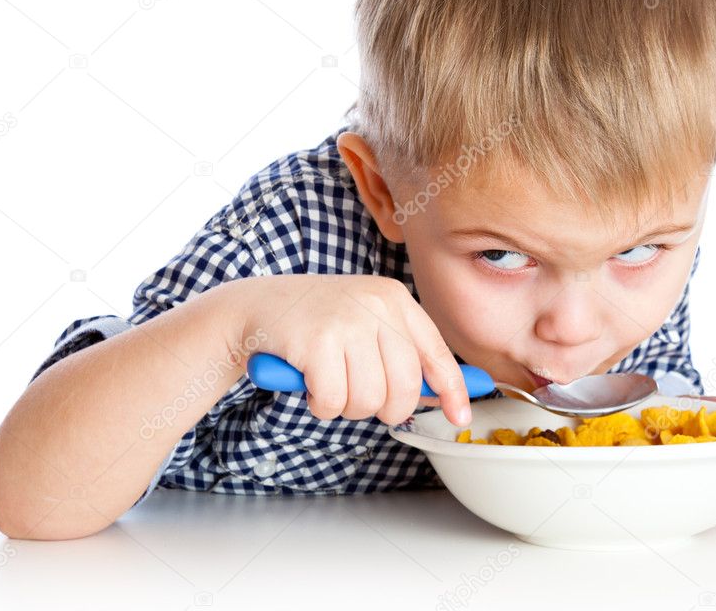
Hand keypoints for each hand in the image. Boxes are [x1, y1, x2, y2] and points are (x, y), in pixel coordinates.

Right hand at [225, 274, 471, 426]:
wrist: (256, 306)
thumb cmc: (315, 321)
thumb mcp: (365, 321)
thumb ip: (399, 352)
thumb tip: (438, 395)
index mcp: (394, 298)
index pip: (435, 352)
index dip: (452, 390)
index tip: (459, 417)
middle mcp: (377, 304)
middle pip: (405, 386)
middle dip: (386, 409)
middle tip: (361, 400)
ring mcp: (347, 321)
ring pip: (370, 400)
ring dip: (347, 407)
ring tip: (330, 384)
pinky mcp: (317, 342)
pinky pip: (334, 402)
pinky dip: (321, 406)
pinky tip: (310, 384)